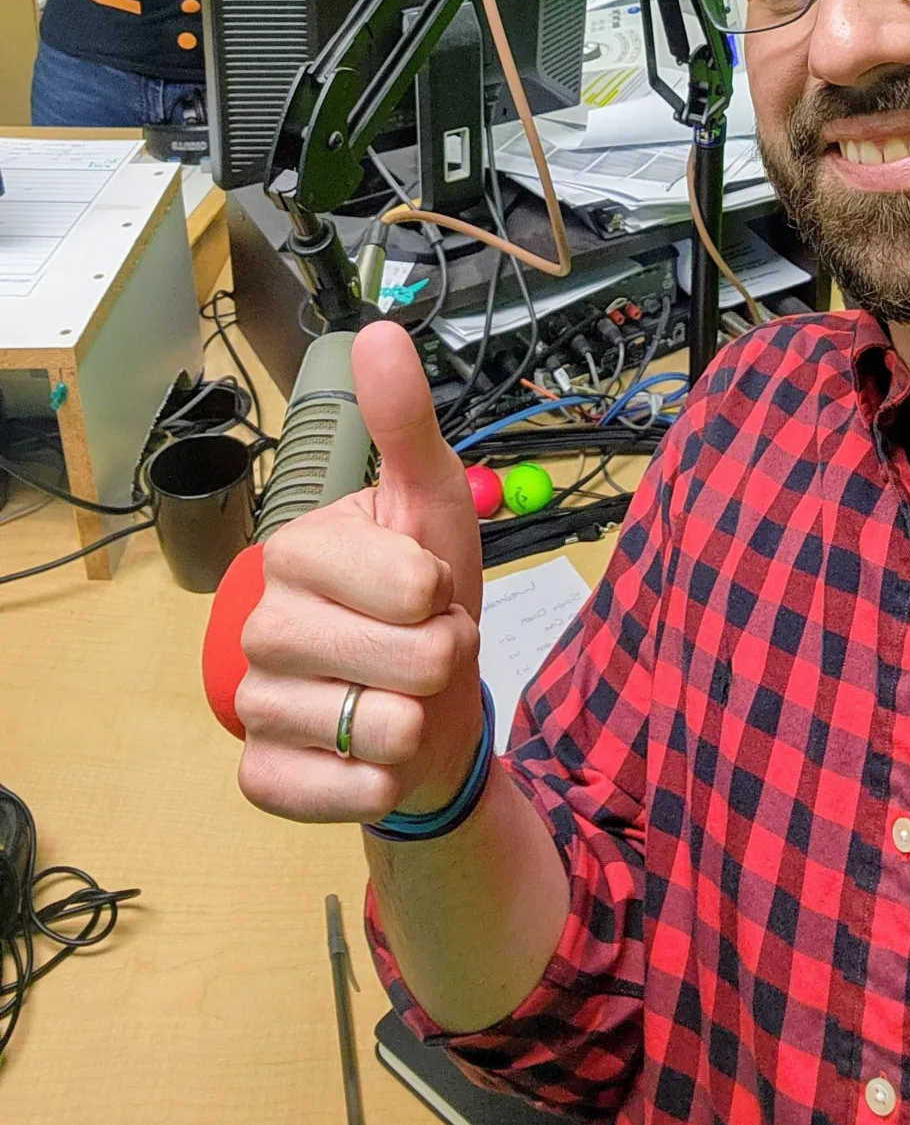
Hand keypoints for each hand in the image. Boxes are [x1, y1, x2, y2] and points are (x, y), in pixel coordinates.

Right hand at [235, 320, 485, 824]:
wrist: (426, 707)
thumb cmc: (427, 603)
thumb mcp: (434, 506)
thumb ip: (406, 425)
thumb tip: (378, 333)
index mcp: (299, 548)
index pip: (407, 584)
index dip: (441, 596)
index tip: (428, 591)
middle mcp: (262, 619)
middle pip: (400, 658)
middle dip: (438, 660)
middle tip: (422, 649)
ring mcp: (253, 699)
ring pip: (369, 728)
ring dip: (412, 723)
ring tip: (398, 701)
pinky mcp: (259, 773)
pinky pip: (323, 792)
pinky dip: (369, 785)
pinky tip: (373, 764)